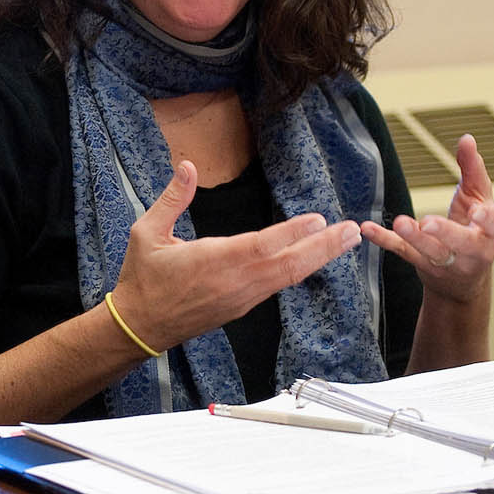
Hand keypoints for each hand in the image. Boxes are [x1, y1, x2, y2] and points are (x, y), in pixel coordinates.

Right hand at [111, 160, 361, 351]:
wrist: (140, 326)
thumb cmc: (142, 278)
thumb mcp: (147, 233)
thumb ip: (172, 199)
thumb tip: (189, 166)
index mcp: (213, 260)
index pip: (262, 245)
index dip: (292, 232)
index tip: (318, 219)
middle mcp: (235, 282)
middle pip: (289, 265)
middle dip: (323, 247)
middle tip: (352, 231)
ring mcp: (242, 297)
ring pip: (288, 277)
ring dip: (318, 258)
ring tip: (345, 241)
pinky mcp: (242, 306)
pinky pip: (277, 285)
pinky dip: (300, 270)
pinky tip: (314, 258)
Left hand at [360, 133, 493, 303]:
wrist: (461, 279)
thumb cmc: (475, 230)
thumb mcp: (479, 199)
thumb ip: (473, 170)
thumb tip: (467, 139)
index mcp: (492, 232)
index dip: (488, 219)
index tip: (476, 212)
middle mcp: (472, 251)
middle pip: (461, 242)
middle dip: (445, 232)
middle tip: (428, 222)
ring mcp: (446, 261)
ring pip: (431, 251)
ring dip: (414, 237)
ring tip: (400, 222)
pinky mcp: (422, 265)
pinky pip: (402, 252)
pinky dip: (385, 240)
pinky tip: (368, 228)